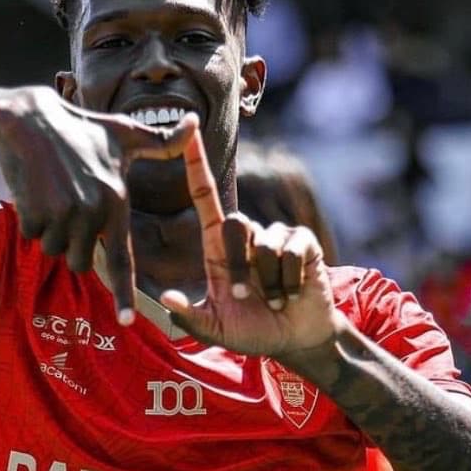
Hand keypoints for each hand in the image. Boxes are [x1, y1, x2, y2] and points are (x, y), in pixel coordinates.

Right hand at [0, 86, 196, 323]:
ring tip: (53, 194)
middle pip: (82, 261)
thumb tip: (195, 122)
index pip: (122, 259)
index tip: (126, 321)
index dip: (123, 294)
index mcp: (116, 201)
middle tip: (69, 208)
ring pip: (55, 250)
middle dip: (73, 244)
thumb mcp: (125, 133)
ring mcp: (62, 214)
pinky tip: (35, 191)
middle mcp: (93, 212)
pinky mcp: (34, 212)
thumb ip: (163, 143)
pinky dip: (30, 220)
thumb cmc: (82, 128)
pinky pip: (31, 236)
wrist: (29, 118)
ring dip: (50, 231)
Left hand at [161, 130, 337, 358]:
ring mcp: (276, 236)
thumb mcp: (216, 329)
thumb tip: (167, 299)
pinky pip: (292, 250)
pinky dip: (289, 279)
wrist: (296, 340)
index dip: (195, 164)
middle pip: (236, 223)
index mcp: (219, 247)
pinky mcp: (303, 243)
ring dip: (268, 282)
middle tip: (247, 297)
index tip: (186, 131)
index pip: (205, 196)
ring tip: (274, 299)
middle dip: (240, 265)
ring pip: (265, 243)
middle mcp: (247, 235)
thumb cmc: (252, 331)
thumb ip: (190, 318)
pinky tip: (293, 291)